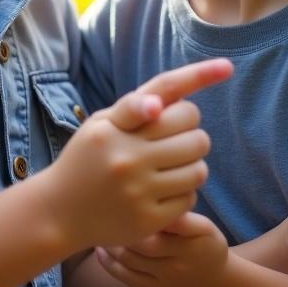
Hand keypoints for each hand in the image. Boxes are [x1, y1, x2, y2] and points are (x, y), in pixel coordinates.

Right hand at [42, 59, 231, 250]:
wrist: (60, 211)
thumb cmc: (86, 158)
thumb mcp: (100, 123)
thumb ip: (133, 106)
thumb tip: (159, 106)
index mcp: (117, 127)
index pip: (165, 91)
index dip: (200, 76)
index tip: (228, 66)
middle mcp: (128, 157)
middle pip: (195, 133)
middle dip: (191, 132)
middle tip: (173, 139)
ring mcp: (139, 191)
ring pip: (199, 168)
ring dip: (192, 163)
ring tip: (170, 164)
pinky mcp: (149, 220)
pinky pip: (190, 197)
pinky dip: (184, 190)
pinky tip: (164, 188)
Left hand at [96, 211, 228, 286]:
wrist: (214, 283)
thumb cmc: (206, 245)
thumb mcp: (204, 227)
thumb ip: (183, 216)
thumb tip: (159, 201)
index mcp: (189, 242)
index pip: (161, 222)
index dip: (139, 208)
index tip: (126, 191)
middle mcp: (176, 264)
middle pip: (140, 242)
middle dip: (121, 222)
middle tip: (107, 203)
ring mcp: (163, 280)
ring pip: (129, 260)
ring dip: (111, 241)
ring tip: (102, 221)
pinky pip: (125, 277)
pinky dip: (109, 263)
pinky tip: (101, 248)